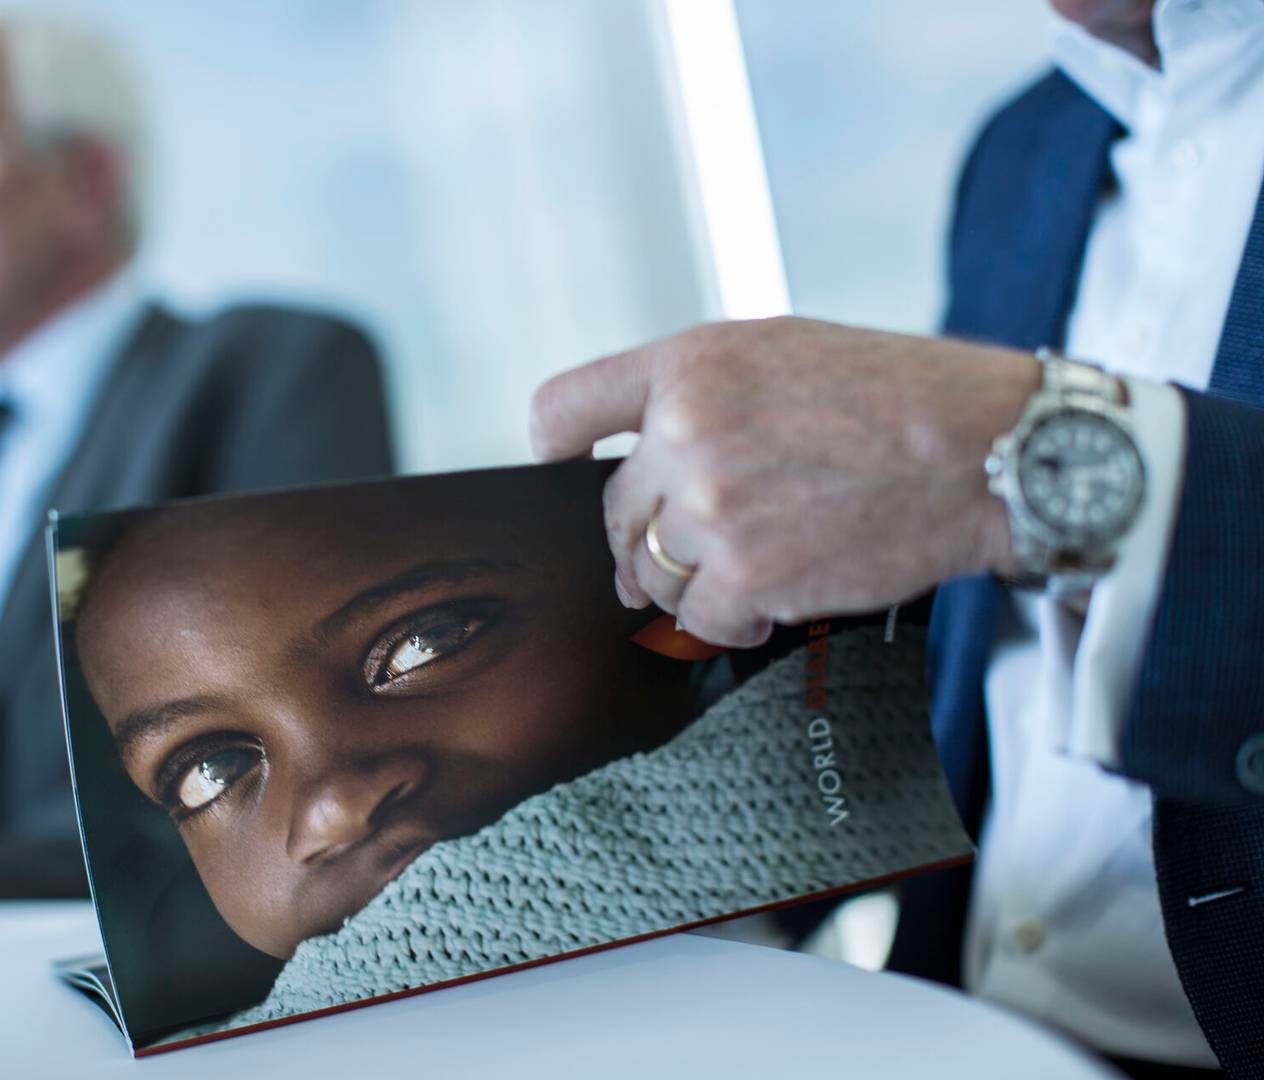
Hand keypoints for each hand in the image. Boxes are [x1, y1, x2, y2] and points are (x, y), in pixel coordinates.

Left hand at [530, 316, 1038, 645]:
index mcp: (688, 365)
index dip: (556, 447)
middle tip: (682, 550)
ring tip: (746, 569)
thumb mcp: (780, 351)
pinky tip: (771, 600)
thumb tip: (642, 452)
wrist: (988, 450)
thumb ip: (699, 392)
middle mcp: (685, 432)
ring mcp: (710, 508)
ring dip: (688, 584)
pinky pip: (698, 620)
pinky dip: (729, 621)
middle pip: (612, 513)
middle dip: (644, 538)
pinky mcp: (746, 576)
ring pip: (651, 573)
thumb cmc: (898, 396)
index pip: (563, 409)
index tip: (565, 468)